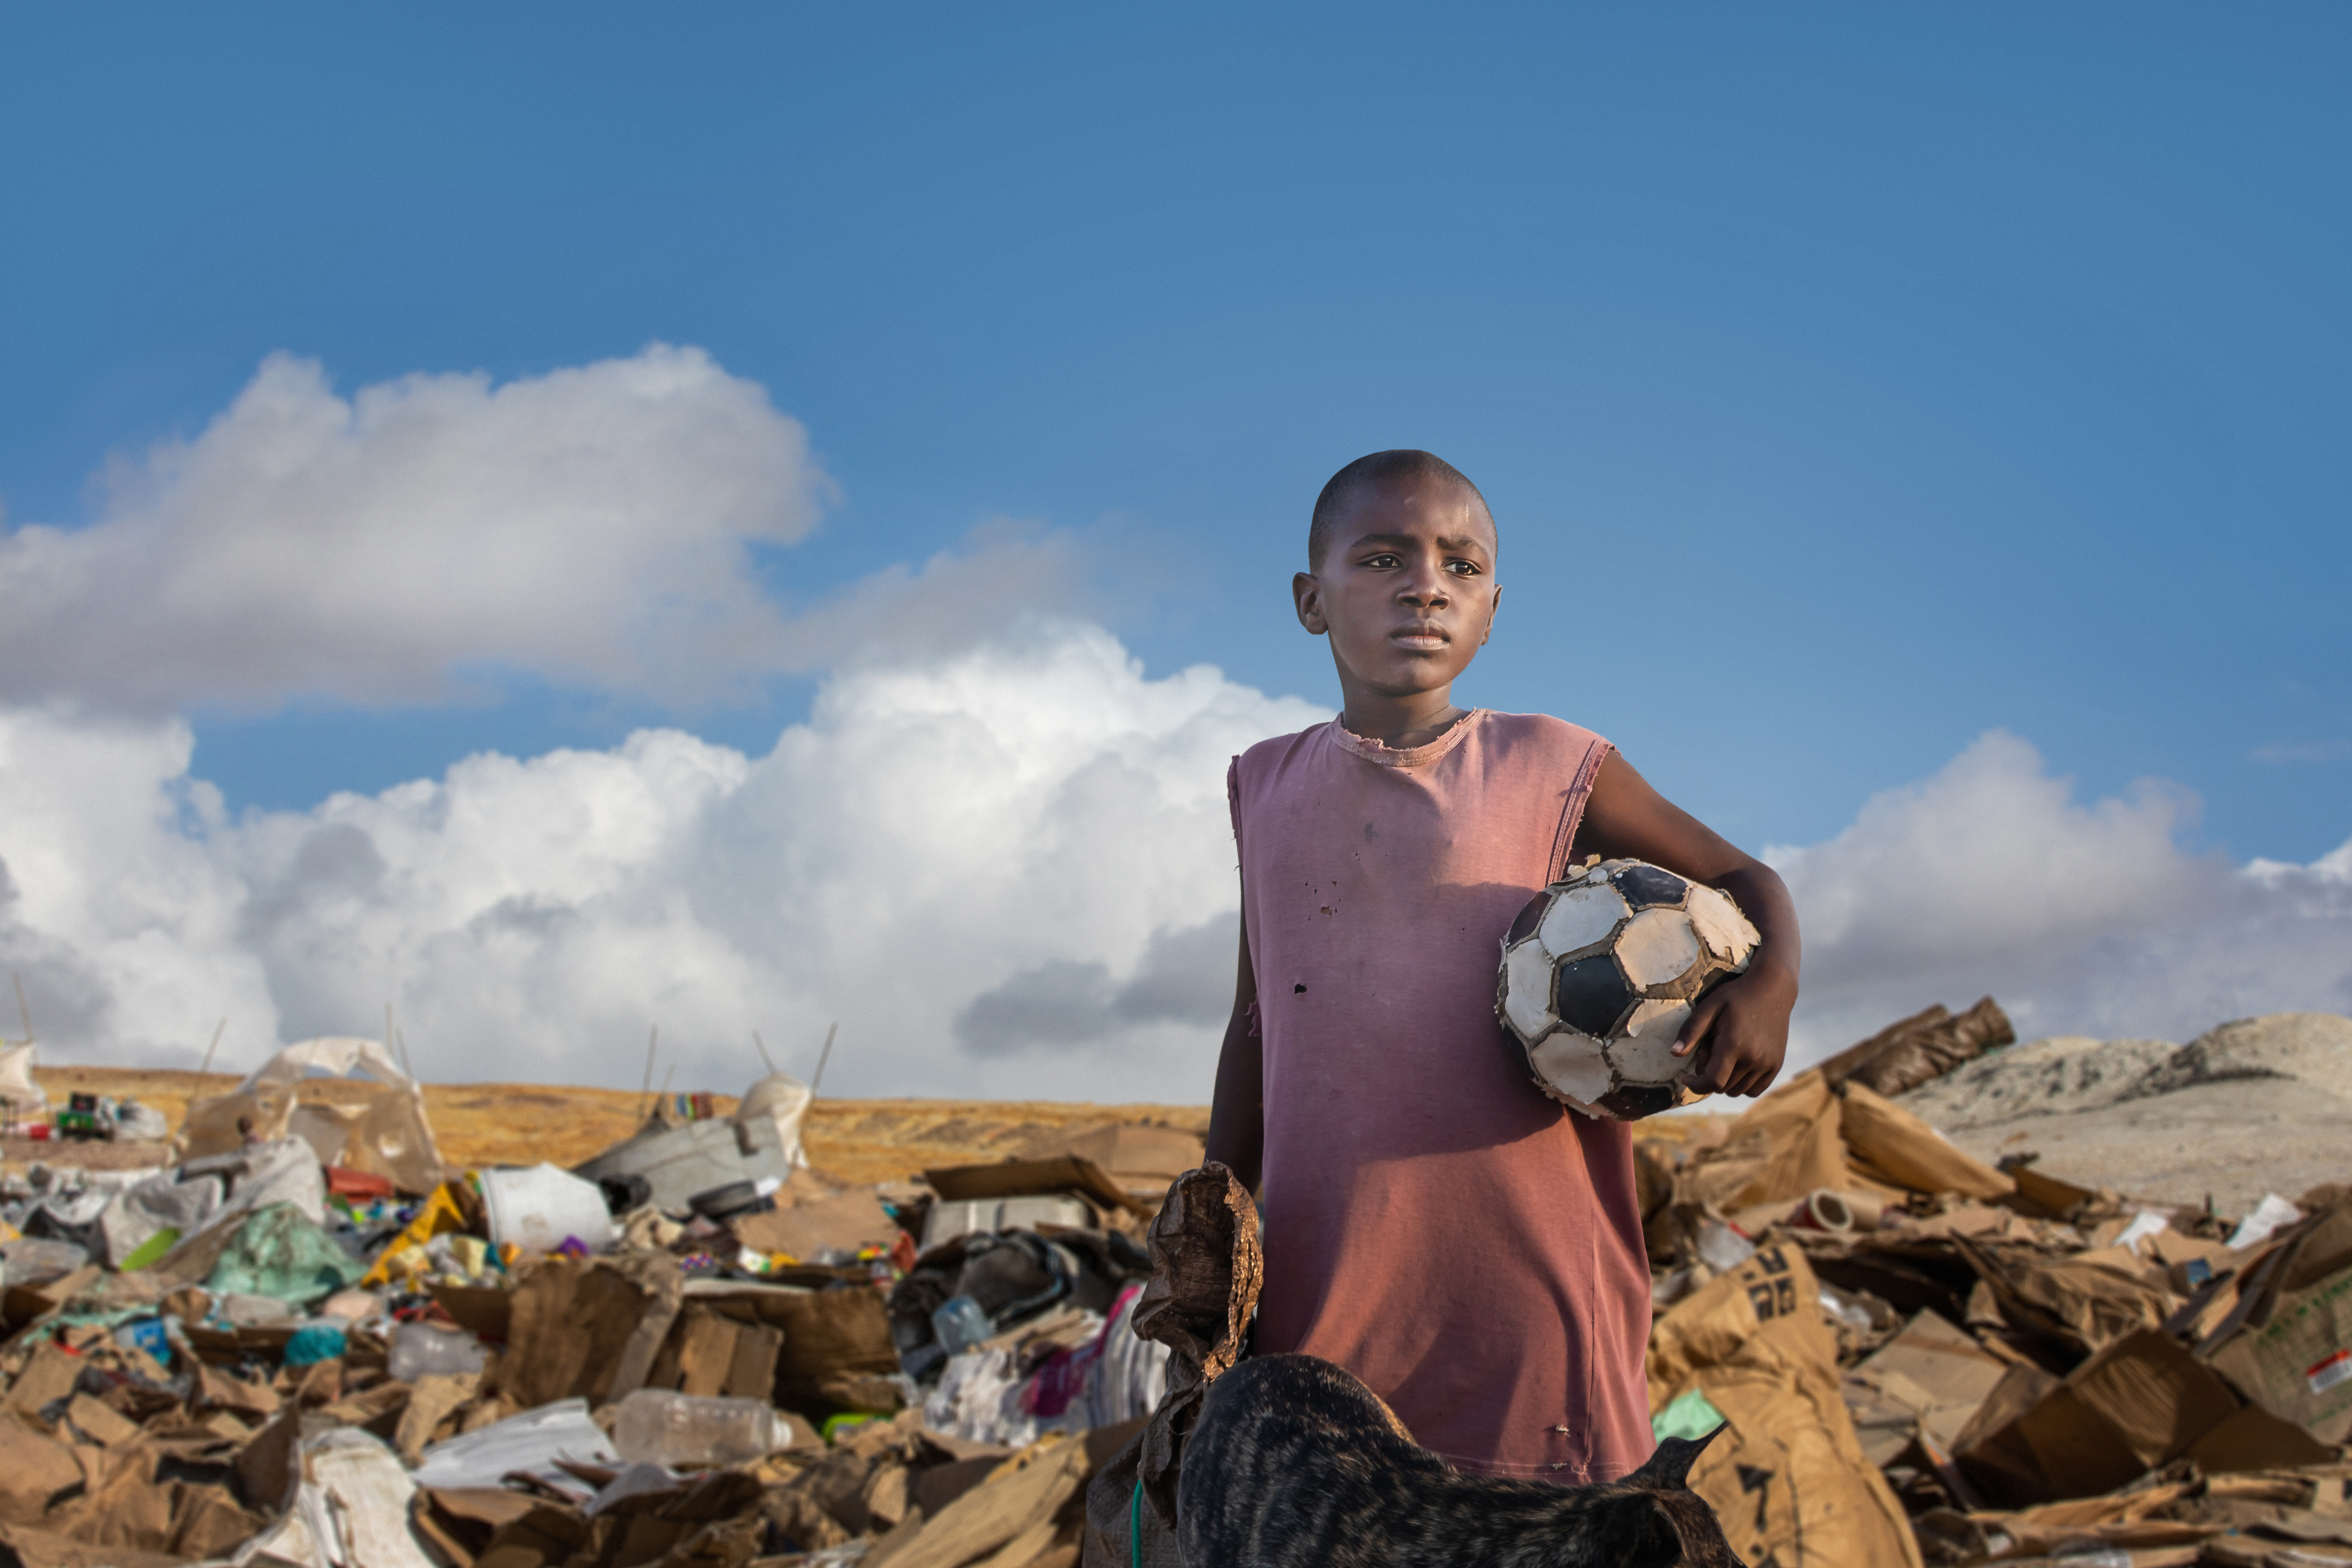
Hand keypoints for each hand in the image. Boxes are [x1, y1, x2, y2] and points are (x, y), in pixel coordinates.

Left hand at [1673, 961, 1795, 1098]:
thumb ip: (1691, 1030)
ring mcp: (1767, 1064)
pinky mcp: (1776, 1065)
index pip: (1713, 1082)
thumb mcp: (1710, 1006)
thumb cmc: (1736, 995)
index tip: (1686, 1078)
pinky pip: (1754, 1090)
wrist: (1772, 989)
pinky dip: (1742, 1085)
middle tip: (1709, 1051)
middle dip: (1709, 1075)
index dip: (1696, 1085)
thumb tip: (1674, 1054)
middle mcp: (1753, 1058)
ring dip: (1725, 1080)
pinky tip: (1737, 1065)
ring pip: (1737, 1091)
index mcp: (1734, 1044)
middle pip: (1723, 1087)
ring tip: (1724, 1055)